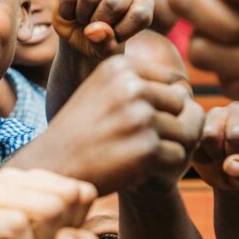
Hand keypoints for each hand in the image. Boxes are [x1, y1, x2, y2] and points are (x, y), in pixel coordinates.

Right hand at [36, 55, 201, 193]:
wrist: (52, 168)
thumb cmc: (79, 132)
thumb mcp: (101, 91)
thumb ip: (138, 84)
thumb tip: (187, 88)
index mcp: (121, 67)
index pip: (175, 81)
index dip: (169, 105)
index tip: (148, 123)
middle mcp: (132, 87)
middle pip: (184, 103)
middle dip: (175, 124)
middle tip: (151, 143)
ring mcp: (140, 118)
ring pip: (187, 130)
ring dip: (171, 146)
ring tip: (146, 156)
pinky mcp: (146, 150)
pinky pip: (178, 156)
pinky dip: (164, 168)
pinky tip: (141, 171)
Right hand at [54, 0, 153, 58]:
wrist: (78, 34)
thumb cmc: (100, 42)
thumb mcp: (106, 52)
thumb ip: (105, 45)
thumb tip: (94, 30)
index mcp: (144, 3)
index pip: (139, 14)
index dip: (121, 32)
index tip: (113, 37)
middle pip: (114, 3)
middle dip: (98, 22)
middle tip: (95, 26)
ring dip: (82, 15)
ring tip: (84, 18)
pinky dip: (67, 10)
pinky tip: (73, 11)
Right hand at [193, 102, 238, 192]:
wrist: (227, 177)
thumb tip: (230, 165)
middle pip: (238, 134)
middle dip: (237, 155)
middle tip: (237, 159)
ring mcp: (216, 113)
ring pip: (211, 135)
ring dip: (217, 155)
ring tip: (223, 157)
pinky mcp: (196, 123)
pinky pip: (194, 143)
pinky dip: (203, 158)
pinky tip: (210, 157)